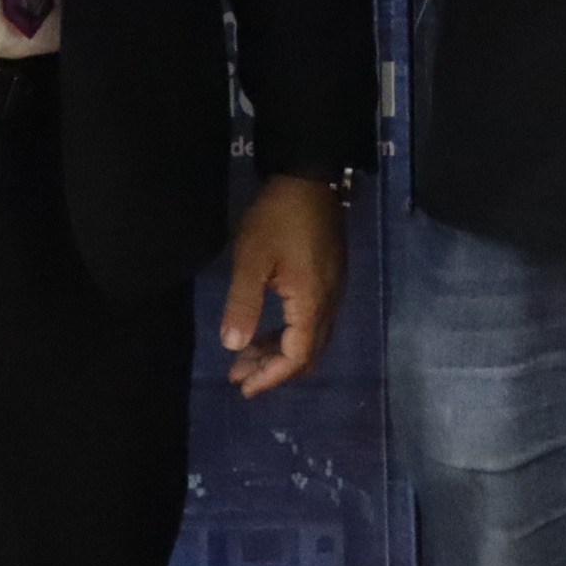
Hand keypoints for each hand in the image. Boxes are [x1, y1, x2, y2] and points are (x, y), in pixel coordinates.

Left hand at [219, 174, 346, 396]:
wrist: (309, 178)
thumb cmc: (277, 217)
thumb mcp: (251, 259)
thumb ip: (243, 304)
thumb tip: (233, 346)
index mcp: (311, 301)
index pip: (297, 355)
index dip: (272, 376)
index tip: (244, 387)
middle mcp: (328, 303)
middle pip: (307, 353)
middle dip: (273, 370)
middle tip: (240, 376)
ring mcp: (332, 291)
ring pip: (310, 339)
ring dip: (279, 353)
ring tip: (245, 357)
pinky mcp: (329, 280)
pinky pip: (312, 322)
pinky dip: (288, 335)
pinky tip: (267, 330)